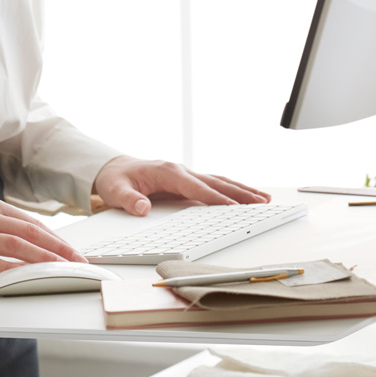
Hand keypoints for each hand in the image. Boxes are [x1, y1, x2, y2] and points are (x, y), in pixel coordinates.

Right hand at [0, 196, 85, 279]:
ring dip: (42, 259)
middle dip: (58, 248)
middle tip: (78, 262)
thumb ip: (4, 232)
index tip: (75, 253)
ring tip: (62, 270)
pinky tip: (28, 277)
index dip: (57, 239)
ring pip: (15, 245)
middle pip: (30, 232)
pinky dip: (12, 271)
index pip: (32, 223)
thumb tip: (42, 249)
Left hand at [92, 155, 270, 216]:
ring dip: (241, 190)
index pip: (197, 188)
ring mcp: (185, 174)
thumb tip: (142, 208)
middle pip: (215, 182)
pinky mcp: (186, 180)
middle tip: (261, 202)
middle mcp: (180, 171)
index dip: (216, 198)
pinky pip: (213, 185)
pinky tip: (245, 196)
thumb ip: (129, 200)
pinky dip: (230, 190)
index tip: (233, 207)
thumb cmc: (115, 179)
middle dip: (240, 193)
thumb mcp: (116, 190)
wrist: (111, 168)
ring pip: (219, 182)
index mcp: (167, 172)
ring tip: (264, 198)